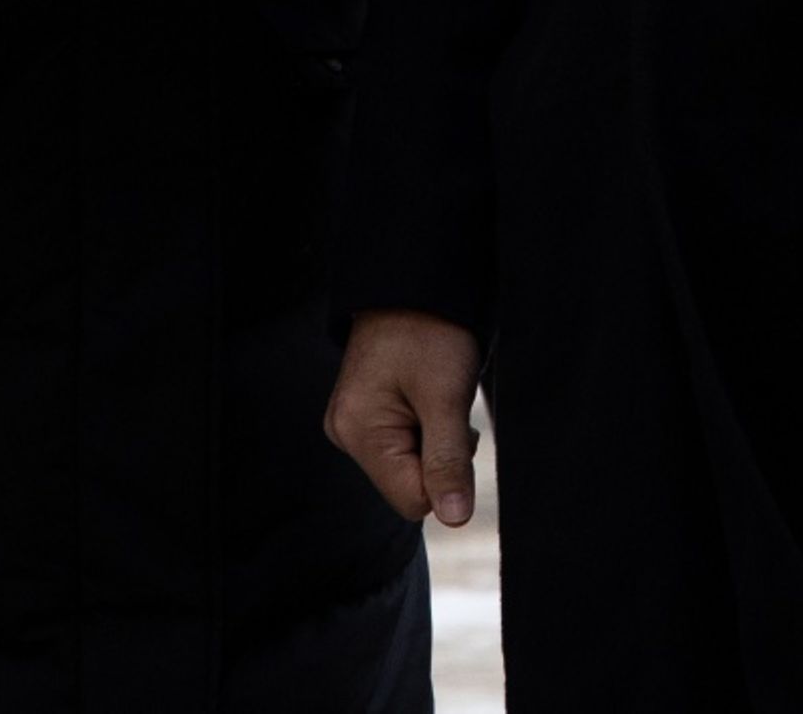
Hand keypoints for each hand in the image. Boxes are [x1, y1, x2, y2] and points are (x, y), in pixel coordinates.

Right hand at [325, 311, 484, 527]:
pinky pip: (404, 444)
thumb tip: (455, 519)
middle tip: (447, 408)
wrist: (416, 282)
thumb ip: (449, 460)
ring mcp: (354, 423)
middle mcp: (346, 433)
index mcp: (358, 432)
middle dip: (439, 456)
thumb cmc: (430, 330)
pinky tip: (428, 398)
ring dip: (435, 441)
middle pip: (408, 484)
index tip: (456, 432)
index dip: (445, 476)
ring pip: (409, 464)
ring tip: (437, 397)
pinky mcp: (367, 414)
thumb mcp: (446, 396)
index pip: (412, 500)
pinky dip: (426, 429)